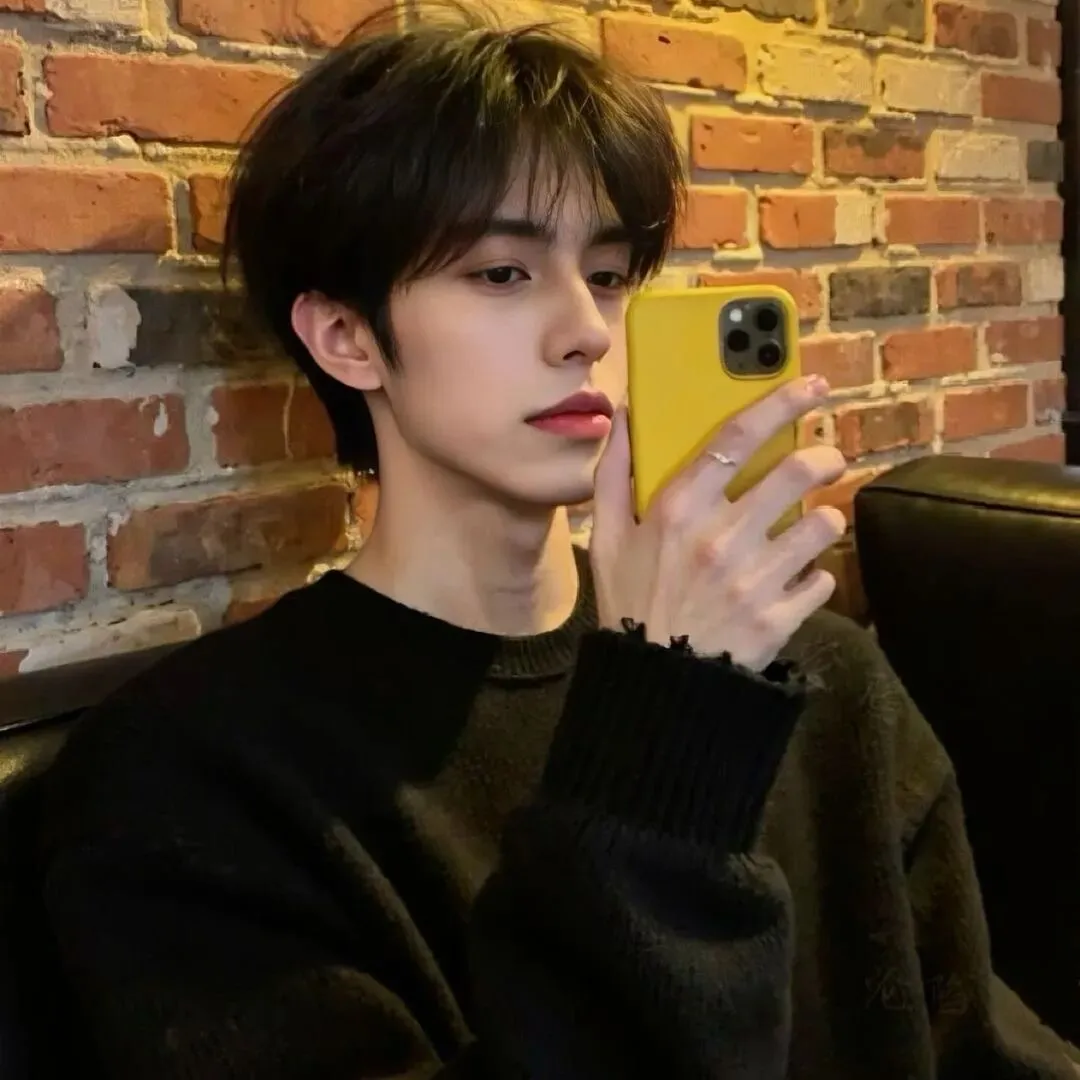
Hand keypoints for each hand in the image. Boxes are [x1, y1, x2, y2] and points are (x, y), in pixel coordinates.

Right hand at [590, 376, 846, 671]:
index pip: (736, 439)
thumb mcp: (607, 538)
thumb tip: (624, 415)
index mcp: (678, 511)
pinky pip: (823, 580)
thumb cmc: (630, 604)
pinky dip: (817, 575)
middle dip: (823, 458)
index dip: (779, 403)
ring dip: (825, 518)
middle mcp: (720, 538)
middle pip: (796, 473)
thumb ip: (614, 473)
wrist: (656, 685)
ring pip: (823, 525)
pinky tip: (796, 579)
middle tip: (827, 460)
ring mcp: (753, 579)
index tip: (809, 386)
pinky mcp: (778, 618)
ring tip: (812, 525)